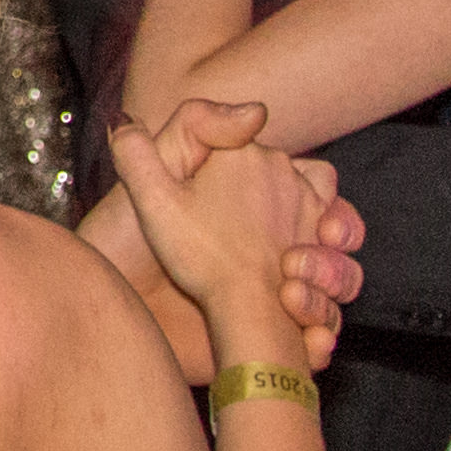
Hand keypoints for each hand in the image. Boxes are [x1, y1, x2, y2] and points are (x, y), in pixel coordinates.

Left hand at [102, 99, 354, 364]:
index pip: (322, 192)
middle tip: (303, 263)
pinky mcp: (269, 335)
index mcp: (256, 199)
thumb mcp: (154, 175)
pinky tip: (307, 339)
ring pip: (336, 291)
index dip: (333, 208)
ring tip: (290, 298)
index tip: (324, 225)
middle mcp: (276, 242)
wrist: (112, 307)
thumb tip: (259, 111)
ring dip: (329, 294)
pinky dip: (321, 338)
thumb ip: (197, 128)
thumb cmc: (126, 237)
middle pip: (338, 245)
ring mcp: (277, 291)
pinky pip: (319, 338)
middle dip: (336, 258)